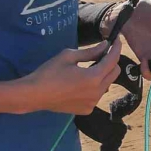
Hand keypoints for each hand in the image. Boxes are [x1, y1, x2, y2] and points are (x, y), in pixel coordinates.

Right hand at [0, 43, 121, 114]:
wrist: (34, 95)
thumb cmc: (49, 72)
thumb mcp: (68, 56)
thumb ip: (90, 52)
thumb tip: (105, 45)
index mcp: (93, 77)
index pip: (113, 60)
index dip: (116, 48)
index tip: (116, 40)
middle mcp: (97, 92)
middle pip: (114, 73)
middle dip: (111, 61)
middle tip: (100, 54)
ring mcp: (93, 103)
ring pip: (107, 84)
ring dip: (103, 75)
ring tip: (88, 68)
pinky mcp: (87, 110)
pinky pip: (97, 95)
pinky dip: (95, 87)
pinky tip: (81, 83)